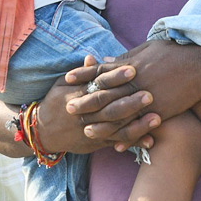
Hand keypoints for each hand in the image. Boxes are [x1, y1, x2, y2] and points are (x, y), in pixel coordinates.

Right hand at [43, 55, 160, 152]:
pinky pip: (116, 143)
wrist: (42, 131)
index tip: (133, 69)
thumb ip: (81, 73)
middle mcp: (85, 114)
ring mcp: (91, 131)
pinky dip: (133, 143)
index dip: (116, 78)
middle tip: (150, 94)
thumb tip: (92, 58)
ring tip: (157, 118)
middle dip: (130, 102)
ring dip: (137, 125)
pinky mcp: (95, 143)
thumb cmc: (55, 102)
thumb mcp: (62, 84)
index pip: (99, 85)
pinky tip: (151, 141)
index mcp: (77, 95)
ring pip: (116, 129)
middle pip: (110, 108)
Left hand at [67, 41, 200, 131]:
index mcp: (131, 65)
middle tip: (68, 109)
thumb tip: (107, 60)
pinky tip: (116, 146)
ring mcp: (147, 98)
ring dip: (102, 125)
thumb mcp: (147, 50)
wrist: (199, 67)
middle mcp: (135, 82)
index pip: (101, 70)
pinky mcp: (159, 112)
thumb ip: (126, 58)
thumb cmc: (174, 54)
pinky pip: (140, 128)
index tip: (67, 78)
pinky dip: (127, 138)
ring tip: (87, 132)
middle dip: (85, 102)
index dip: (84, 74)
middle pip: (105, 94)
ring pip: (119, 115)